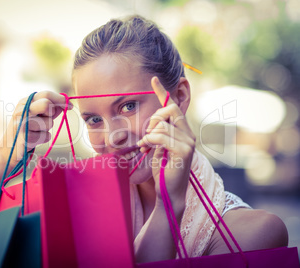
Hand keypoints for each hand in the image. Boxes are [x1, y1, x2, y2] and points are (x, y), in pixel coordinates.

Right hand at [0, 91, 71, 168]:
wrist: (8, 150)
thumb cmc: (25, 131)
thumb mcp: (37, 117)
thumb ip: (49, 110)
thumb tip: (65, 104)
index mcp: (25, 102)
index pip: (46, 94)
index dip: (61, 99)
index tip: (70, 106)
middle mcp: (22, 110)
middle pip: (46, 104)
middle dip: (52, 114)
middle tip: (49, 120)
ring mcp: (22, 123)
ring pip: (49, 123)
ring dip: (46, 130)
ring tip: (35, 133)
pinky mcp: (24, 136)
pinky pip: (46, 136)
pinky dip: (43, 139)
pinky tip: (32, 141)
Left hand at [137, 77, 194, 207]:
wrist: (168, 191)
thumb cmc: (162, 168)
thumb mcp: (158, 147)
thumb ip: (157, 133)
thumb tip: (151, 124)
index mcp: (183, 131)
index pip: (173, 106)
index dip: (163, 92)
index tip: (153, 79)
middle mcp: (188, 133)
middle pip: (169, 109)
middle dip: (153, 118)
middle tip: (146, 135)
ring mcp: (188, 141)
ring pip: (161, 124)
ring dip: (148, 135)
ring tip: (144, 147)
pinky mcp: (184, 150)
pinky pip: (160, 136)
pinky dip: (149, 141)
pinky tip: (145, 150)